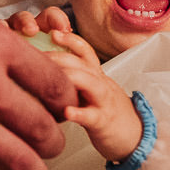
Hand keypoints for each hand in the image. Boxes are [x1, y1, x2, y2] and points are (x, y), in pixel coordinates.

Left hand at [41, 30, 141, 162]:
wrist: (136, 137)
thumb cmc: (106, 113)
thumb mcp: (91, 91)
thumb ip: (73, 79)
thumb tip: (41, 70)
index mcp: (96, 75)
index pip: (85, 51)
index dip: (70, 39)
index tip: (51, 32)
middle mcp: (101, 84)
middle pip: (81, 64)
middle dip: (58, 56)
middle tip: (33, 55)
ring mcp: (104, 102)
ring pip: (90, 83)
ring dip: (69, 77)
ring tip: (47, 76)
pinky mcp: (104, 123)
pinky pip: (92, 116)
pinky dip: (79, 113)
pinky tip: (66, 112)